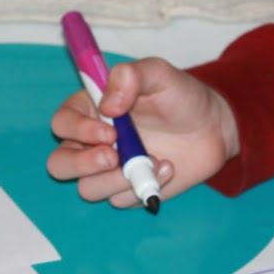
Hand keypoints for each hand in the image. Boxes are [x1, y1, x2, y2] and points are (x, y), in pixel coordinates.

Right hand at [47, 57, 239, 209]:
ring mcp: (110, 170)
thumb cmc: (179, 95)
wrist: (213, 126)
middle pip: (60, 163)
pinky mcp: (128, 190)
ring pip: (89, 188)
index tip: (110, 131)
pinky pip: (121, 200)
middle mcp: (94, 142)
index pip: (63, 122)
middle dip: (81, 164)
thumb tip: (106, 105)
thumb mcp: (157, 73)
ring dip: (118, 180)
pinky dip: (144, 187)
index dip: (78, 129)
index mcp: (92, 109)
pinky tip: (169, 168)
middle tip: (112, 157)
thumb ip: (129, 76)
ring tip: (155, 161)